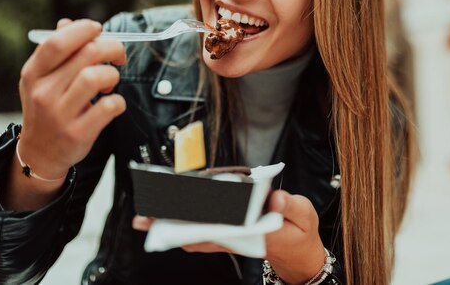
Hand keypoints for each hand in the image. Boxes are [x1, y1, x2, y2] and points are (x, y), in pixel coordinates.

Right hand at [18, 18, 126, 178]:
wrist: (41, 153)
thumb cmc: (47, 108)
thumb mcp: (42, 79)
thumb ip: (57, 52)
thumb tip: (69, 23)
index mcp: (34, 73)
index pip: (57, 41)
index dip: (84, 30)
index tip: (99, 30)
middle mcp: (44, 92)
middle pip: (87, 54)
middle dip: (112, 48)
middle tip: (118, 56)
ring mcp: (60, 114)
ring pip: (96, 77)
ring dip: (113, 75)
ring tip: (110, 82)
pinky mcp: (78, 133)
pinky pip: (109, 107)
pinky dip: (119, 101)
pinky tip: (113, 104)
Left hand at [131, 190, 324, 283]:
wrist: (299, 253)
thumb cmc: (299, 232)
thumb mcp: (304, 216)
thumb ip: (290, 206)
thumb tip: (274, 197)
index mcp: (253, 232)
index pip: (220, 224)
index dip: (197, 216)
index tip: (178, 204)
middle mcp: (236, 238)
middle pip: (198, 231)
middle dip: (172, 222)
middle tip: (145, 216)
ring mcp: (229, 238)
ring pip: (194, 234)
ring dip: (171, 226)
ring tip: (146, 218)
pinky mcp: (227, 236)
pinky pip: (199, 233)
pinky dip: (181, 226)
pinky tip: (166, 219)